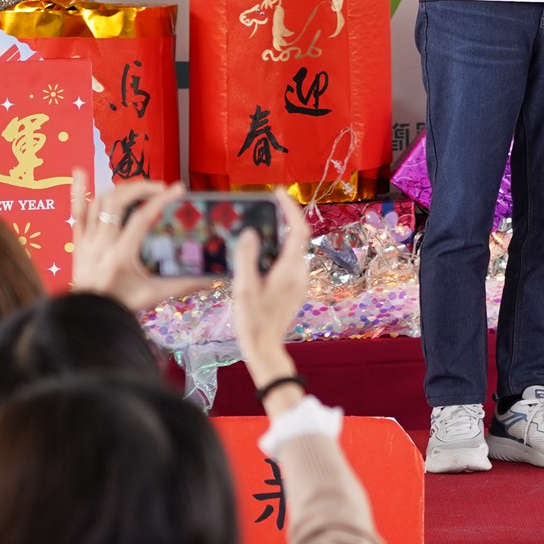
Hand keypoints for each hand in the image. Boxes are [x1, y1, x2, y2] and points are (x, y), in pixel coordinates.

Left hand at [69, 174, 210, 311]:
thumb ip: (184, 284)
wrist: (90, 317)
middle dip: (140, 189)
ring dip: (120, 189)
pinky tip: (80, 172)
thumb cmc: (122, 305)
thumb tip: (213, 279)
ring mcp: (88, 241)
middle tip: (159, 188)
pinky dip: (77, 191)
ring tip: (139, 188)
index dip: (160, 200)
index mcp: (121, 256)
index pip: (141, 218)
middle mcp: (102, 244)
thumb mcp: (154, 294)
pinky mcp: (79, 241)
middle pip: (117, 202)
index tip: (177, 189)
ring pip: (99, 202)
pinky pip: (76, 212)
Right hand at [233, 192, 311, 413]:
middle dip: (281, 220)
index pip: (298, 229)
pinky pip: (287, 262)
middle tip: (262, 209)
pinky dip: (275, 252)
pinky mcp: (293, 290)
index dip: (290, 208)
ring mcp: (298, 282)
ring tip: (255, 231)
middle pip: (295, 237)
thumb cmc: (254, 322)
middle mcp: (299, 273)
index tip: (277, 193)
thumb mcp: (244, 288)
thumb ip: (246, 258)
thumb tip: (250, 232)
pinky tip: (257, 259)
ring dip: (277, 237)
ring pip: (291, 250)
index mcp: (290, 269)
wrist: (265, 350)